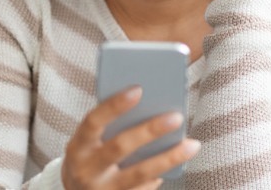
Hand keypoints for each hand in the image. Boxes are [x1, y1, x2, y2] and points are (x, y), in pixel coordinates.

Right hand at [62, 86, 200, 189]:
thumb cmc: (91, 158)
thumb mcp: (89, 143)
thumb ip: (110, 126)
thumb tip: (148, 104)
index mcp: (78, 147)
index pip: (93, 121)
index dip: (114, 105)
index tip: (138, 89)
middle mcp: (87, 170)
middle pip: (120, 147)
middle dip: (150, 131)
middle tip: (176, 117)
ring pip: (140, 173)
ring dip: (169, 158)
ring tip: (192, 145)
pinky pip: (144, 189)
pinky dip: (162, 175)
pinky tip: (178, 163)